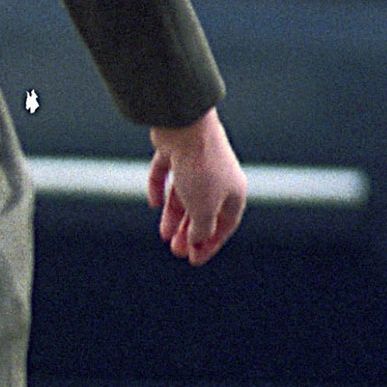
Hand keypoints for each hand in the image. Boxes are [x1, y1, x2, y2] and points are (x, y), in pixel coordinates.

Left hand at [147, 108, 246, 265]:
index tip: (194, 260)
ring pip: (185, 195)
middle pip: (203, 211)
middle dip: (191, 233)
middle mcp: (218, 177)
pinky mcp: (174, 151)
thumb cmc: (200, 169)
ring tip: (164, 235)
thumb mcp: (204, 210)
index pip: (225, 224)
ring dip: (175, 217)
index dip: (211, 244)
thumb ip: (201, 230)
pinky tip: (152, 203)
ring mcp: (196, 163)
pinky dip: (159, 188)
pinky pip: (166, 173)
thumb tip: (196, 241)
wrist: (185, 126)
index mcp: (233, 191)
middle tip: (176, 251)